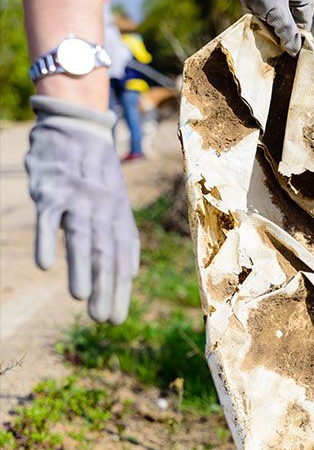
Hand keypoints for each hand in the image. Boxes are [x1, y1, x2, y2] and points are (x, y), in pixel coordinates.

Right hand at [24, 96, 139, 323]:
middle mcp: (102, 210)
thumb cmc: (97, 177)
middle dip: (105, 287)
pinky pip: (48, 217)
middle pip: (104, 253)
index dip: (119, 289)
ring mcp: (77, 199)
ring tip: (81, 298)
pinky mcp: (51, 190)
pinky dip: (47, 239)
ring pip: (81, 237)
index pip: (121, 259)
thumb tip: (131, 273)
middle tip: (103, 318)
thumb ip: (122, 239)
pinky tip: (46, 264)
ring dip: (81, 268)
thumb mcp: (116, 206)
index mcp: (118, 217)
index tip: (115, 318)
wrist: (77, 131)